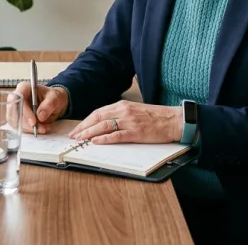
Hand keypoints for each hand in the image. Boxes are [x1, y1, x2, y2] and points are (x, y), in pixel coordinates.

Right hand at [13, 82, 67, 134]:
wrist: (54, 104)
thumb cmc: (53, 97)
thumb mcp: (55, 98)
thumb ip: (49, 105)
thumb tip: (40, 116)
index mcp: (23, 88)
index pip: (18, 99)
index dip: (24, 111)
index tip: (34, 122)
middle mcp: (16, 98)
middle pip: (14, 112)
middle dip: (27, 124)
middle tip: (41, 128)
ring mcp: (15, 109)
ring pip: (16, 122)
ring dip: (29, 129)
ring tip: (44, 128)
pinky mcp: (17, 118)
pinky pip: (19, 127)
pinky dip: (30, 130)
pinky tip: (41, 128)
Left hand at [68, 100, 182, 144]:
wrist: (173, 120)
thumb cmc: (156, 117)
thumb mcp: (135, 110)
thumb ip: (121, 114)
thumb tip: (105, 123)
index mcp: (123, 105)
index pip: (99, 112)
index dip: (86, 121)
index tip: (78, 128)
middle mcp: (124, 111)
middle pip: (97, 118)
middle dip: (83, 127)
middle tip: (73, 135)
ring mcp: (129, 121)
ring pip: (104, 126)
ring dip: (89, 133)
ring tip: (80, 139)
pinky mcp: (136, 132)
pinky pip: (116, 135)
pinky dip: (104, 139)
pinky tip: (96, 142)